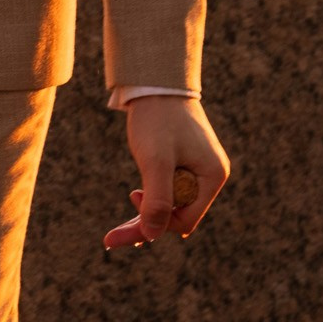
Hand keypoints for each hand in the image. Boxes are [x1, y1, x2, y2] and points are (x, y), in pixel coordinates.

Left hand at [104, 97, 230, 250]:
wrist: (154, 82)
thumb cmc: (156, 119)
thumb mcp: (155, 161)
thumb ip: (156, 199)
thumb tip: (152, 235)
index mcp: (212, 177)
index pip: (185, 219)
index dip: (156, 223)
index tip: (128, 212)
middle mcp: (209, 176)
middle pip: (176, 215)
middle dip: (145, 225)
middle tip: (110, 240)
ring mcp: (197, 169)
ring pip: (170, 203)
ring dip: (145, 213)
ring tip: (115, 234)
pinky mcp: (183, 162)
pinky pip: (167, 188)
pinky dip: (149, 197)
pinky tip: (133, 204)